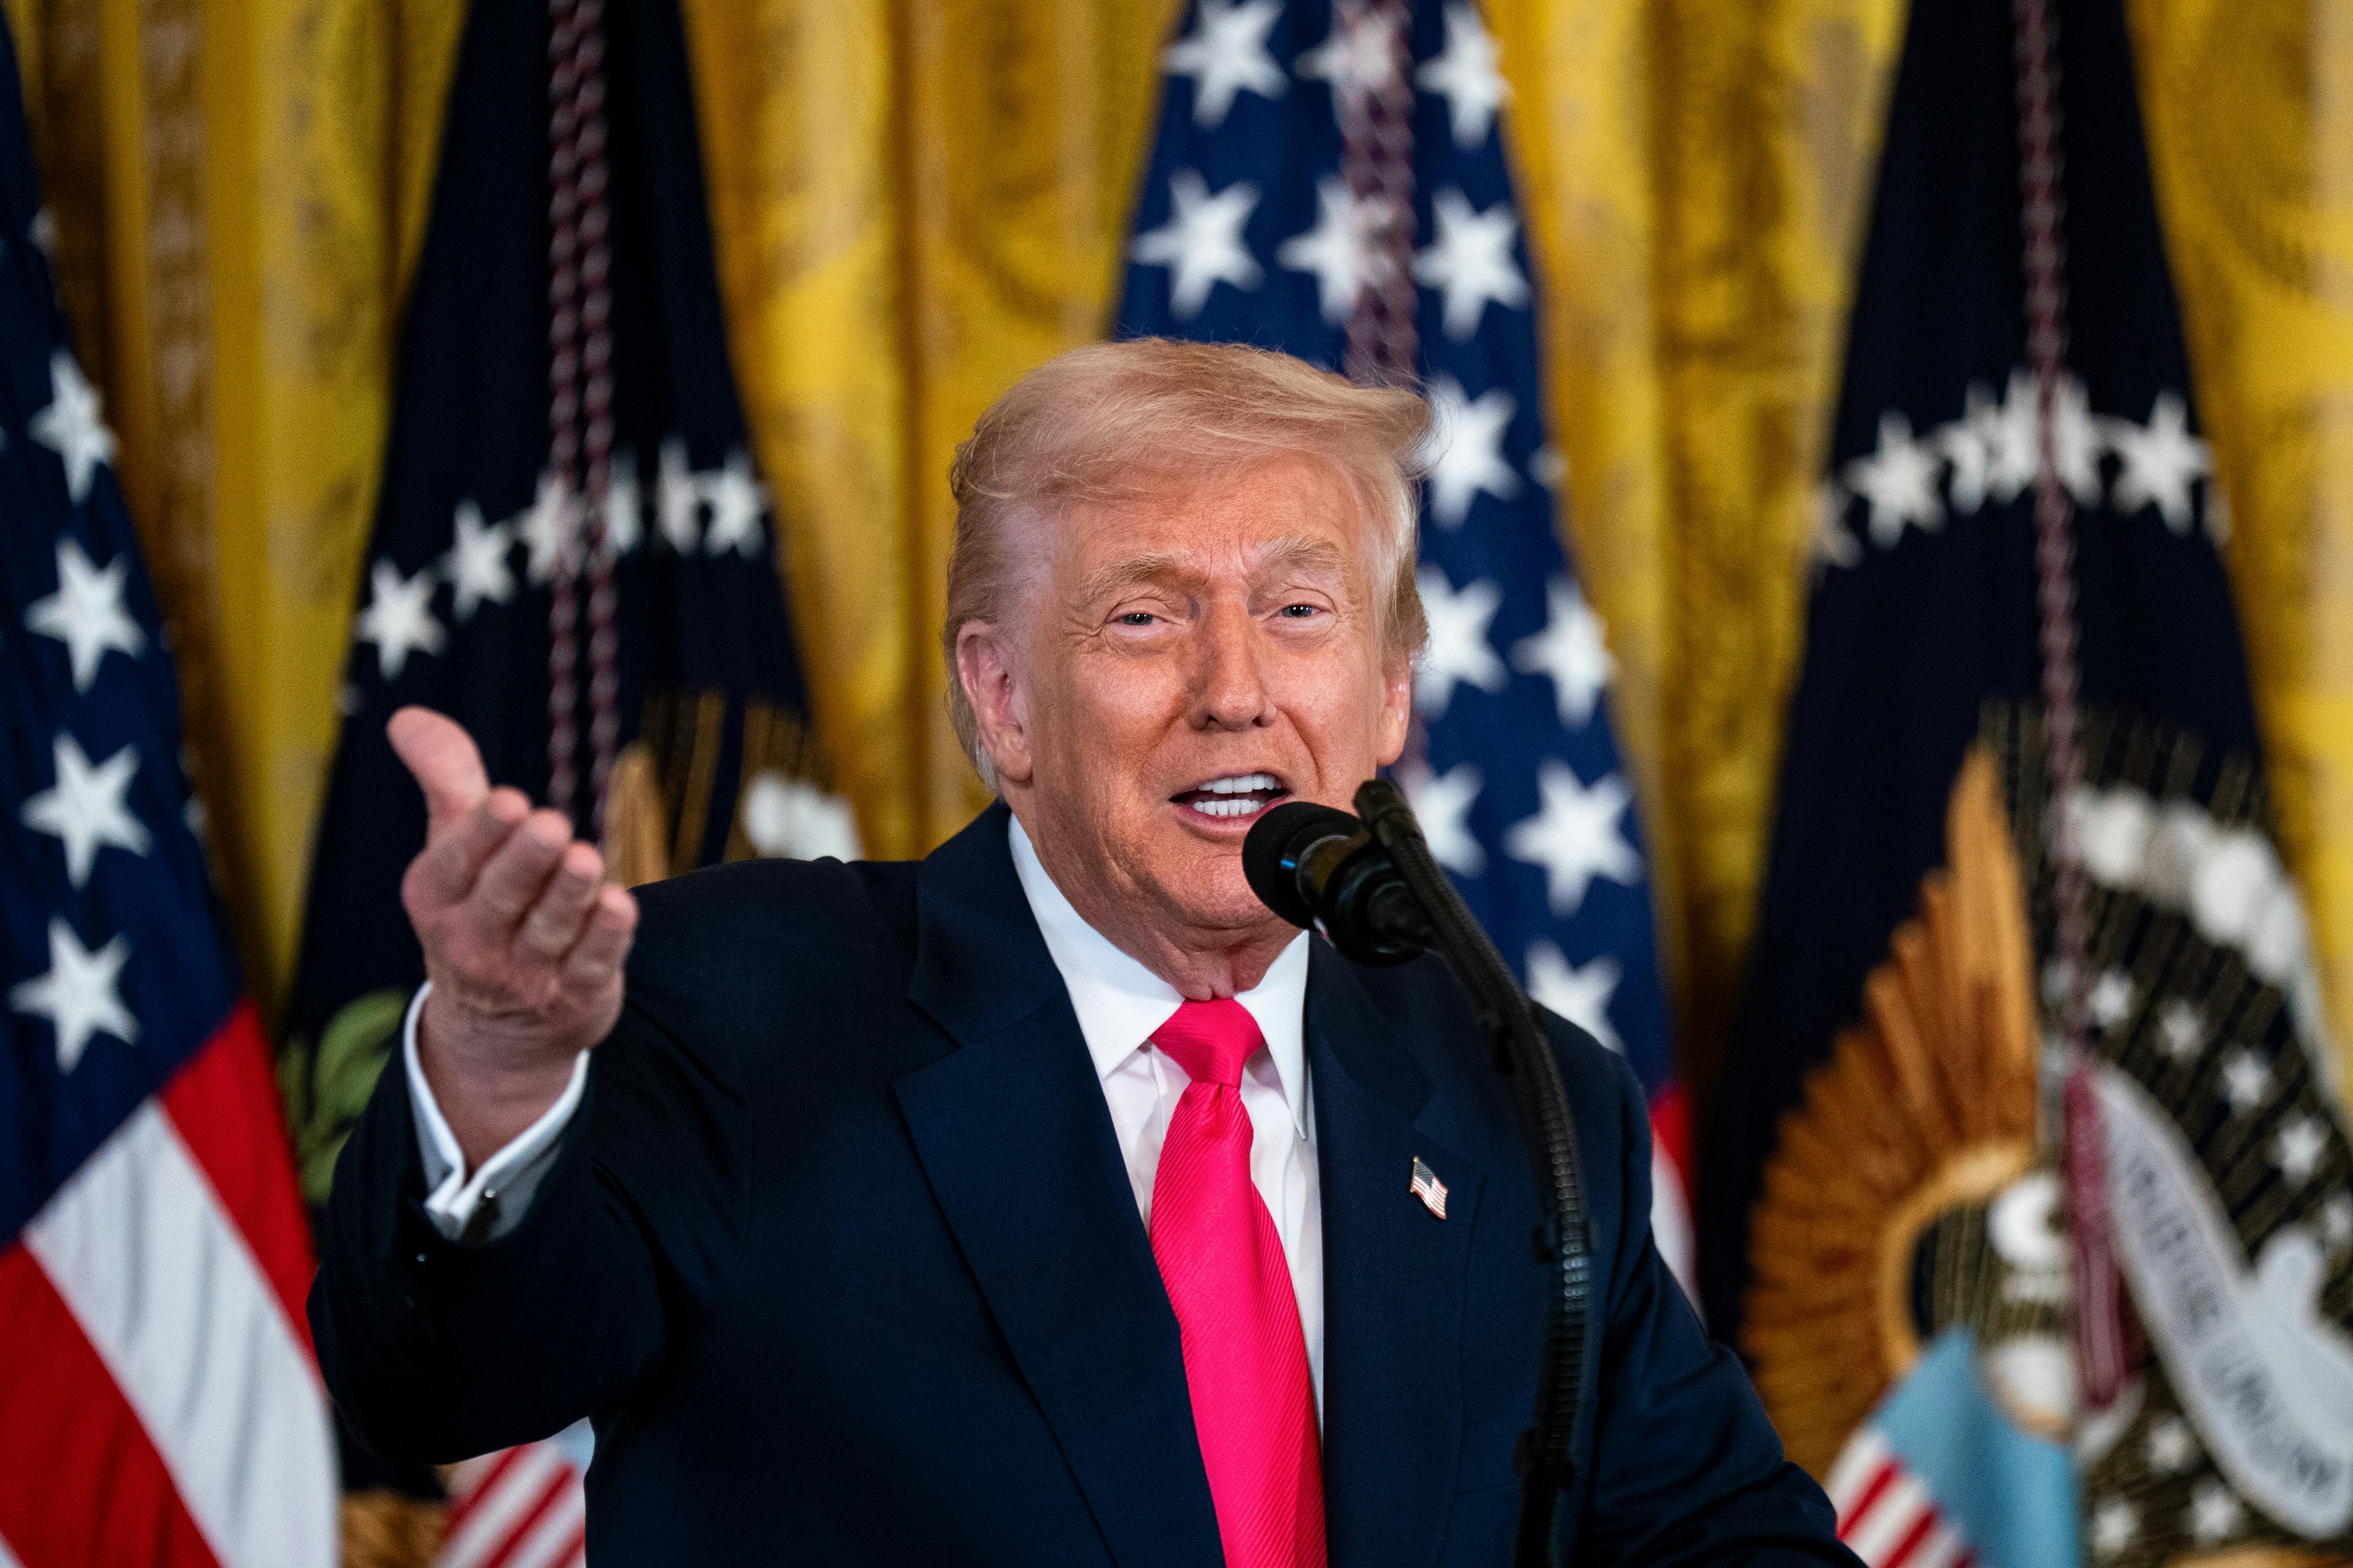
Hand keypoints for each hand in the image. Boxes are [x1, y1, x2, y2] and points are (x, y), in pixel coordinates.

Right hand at [390, 706, 638, 1167]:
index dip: (482, 833)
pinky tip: (621, 907)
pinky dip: (605, 939)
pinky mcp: (572, 997)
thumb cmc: (479, 904)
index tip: (508, 801)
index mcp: (436, 896)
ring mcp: (523, 975)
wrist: (498, 1024)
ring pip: (549, 930)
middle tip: (553, 826)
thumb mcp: (454, 846)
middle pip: (503, 897)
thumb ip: (445, 780)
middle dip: (528, 861)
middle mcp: (473, 940)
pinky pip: (589, 966)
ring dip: (569, 895)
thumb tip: (408, 716)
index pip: (455, 863)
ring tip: (588, 858)